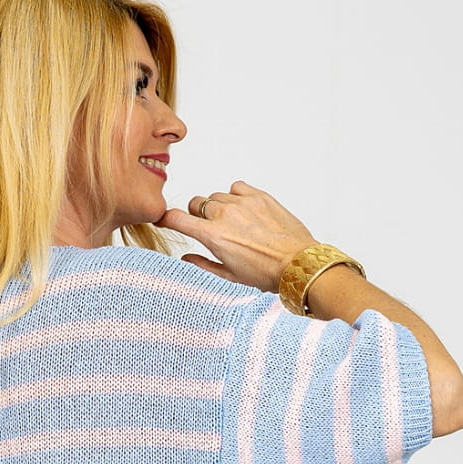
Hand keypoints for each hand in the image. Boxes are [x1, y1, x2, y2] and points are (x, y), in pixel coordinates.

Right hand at [154, 181, 316, 291]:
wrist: (297, 263)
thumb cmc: (266, 273)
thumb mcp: (229, 276)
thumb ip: (203, 264)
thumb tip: (186, 257)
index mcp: (213, 236)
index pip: (177, 219)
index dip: (167, 218)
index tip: (165, 219)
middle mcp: (224, 215)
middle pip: (197, 203)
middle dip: (199, 215)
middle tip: (212, 228)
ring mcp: (242, 202)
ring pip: (217, 196)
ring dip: (219, 207)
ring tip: (234, 224)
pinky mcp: (258, 195)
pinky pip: (236, 187)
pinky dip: (236, 196)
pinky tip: (245, 211)